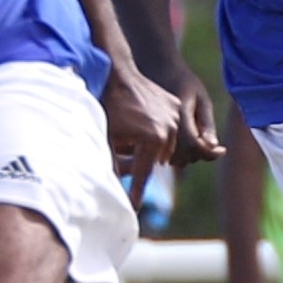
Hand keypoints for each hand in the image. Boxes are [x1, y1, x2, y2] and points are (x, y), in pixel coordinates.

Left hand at [101, 61, 192, 190]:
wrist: (117, 73)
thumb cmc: (108, 107)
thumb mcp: (106, 139)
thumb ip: (109, 166)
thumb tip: (109, 193)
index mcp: (153, 140)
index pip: (143, 174)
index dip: (135, 193)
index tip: (131, 209)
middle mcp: (170, 130)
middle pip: (155, 161)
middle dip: (141, 165)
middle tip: (125, 163)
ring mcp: (176, 117)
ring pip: (164, 147)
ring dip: (151, 149)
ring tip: (133, 140)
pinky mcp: (176, 107)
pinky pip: (169, 129)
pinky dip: (158, 133)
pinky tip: (142, 125)